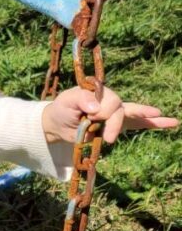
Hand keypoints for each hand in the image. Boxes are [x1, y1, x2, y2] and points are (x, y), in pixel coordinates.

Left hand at [42, 86, 177, 143]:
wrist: (59, 124)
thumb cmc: (62, 110)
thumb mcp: (66, 101)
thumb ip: (80, 98)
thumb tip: (96, 106)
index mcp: (99, 92)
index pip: (110, 101)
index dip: (104, 112)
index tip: (91, 118)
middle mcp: (110, 101)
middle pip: (121, 109)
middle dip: (115, 124)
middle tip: (107, 138)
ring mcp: (116, 113)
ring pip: (135, 113)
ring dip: (149, 117)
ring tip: (171, 121)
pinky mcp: (118, 125)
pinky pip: (139, 123)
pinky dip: (154, 123)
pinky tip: (171, 122)